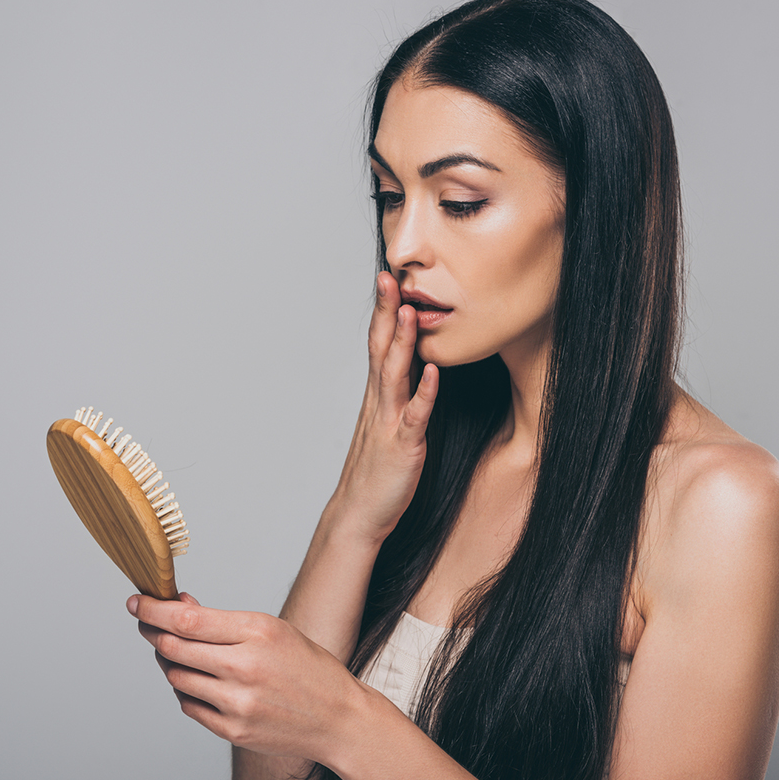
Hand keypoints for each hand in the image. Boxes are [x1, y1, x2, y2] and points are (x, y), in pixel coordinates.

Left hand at [128, 593, 362, 766]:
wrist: (336, 717)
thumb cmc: (307, 667)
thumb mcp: (273, 629)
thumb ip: (224, 622)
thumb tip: (181, 606)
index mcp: (258, 632)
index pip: (188, 620)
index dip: (154, 609)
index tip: (137, 601)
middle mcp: (244, 667)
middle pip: (173, 648)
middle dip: (152, 631)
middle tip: (146, 622)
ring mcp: (236, 703)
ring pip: (176, 676)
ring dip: (168, 660)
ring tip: (177, 649)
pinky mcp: (232, 729)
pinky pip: (188, 705)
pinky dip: (184, 688)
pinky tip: (195, 677)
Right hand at [330, 271, 438, 541]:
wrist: (358, 514)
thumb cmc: (375, 471)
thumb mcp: (384, 424)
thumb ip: (396, 396)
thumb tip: (412, 370)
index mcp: (377, 396)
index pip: (378, 345)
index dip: (383, 311)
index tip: (388, 279)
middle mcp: (379, 403)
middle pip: (381, 349)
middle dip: (386, 311)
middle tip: (389, 276)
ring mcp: (389, 423)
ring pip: (394, 375)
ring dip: (402, 343)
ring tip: (409, 311)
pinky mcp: (402, 446)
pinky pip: (414, 416)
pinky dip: (423, 393)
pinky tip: (432, 372)